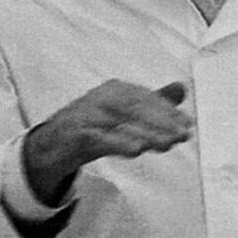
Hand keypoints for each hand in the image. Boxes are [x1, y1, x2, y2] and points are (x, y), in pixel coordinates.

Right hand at [23, 80, 192, 204]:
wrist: (50, 145)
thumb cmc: (91, 125)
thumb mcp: (123, 113)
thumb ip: (152, 102)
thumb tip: (181, 88)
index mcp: (115, 90)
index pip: (145, 97)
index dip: (167, 110)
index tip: (187, 124)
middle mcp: (101, 97)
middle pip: (135, 107)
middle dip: (161, 121)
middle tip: (182, 135)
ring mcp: (87, 114)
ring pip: (120, 122)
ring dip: (146, 133)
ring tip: (167, 143)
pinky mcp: (76, 133)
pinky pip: (100, 137)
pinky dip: (119, 142)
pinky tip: (136, 150)